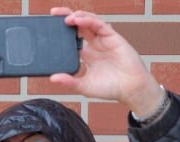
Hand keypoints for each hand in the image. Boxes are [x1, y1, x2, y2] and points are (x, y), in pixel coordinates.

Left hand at [49, 8, 164, 116]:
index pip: (71, 39)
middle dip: (66, 17)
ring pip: (88, 21)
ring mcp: (103, 39)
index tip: (49, 29)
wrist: (131, 89)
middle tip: (53, 14)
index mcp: (87, 55)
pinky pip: (99, 24)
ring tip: (65, 17)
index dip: (61, 32)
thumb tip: (52, 78)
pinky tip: (78, 20)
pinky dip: (88, 20)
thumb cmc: (110, 88)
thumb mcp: (84, 86)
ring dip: (77, 16)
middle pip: (78, 26)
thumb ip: (69, 81)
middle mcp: (94, 44)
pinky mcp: (113, 37)